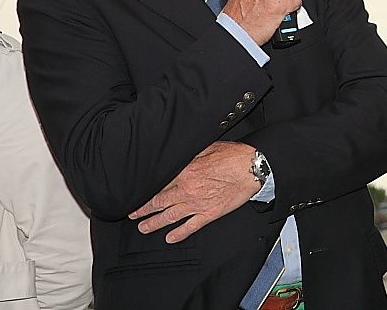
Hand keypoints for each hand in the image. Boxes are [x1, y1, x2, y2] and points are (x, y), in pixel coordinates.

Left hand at [128, 141, 259, 243]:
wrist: (252, 168)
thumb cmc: (233, 156)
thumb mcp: (207, 148)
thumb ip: (189, 155)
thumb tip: (176, 157)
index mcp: (185, 173)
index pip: (159, 185)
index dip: (145, 191)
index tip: (137, 195)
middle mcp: (187, 190)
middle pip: (159, 203)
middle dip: (143, 210)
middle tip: (133, 214)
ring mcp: (197, 204)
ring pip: (169, 217)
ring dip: (154, 224)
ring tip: (144, 228)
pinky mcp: (209, 214)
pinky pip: (190, 227)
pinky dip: (178, 234)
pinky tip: (170, 238)